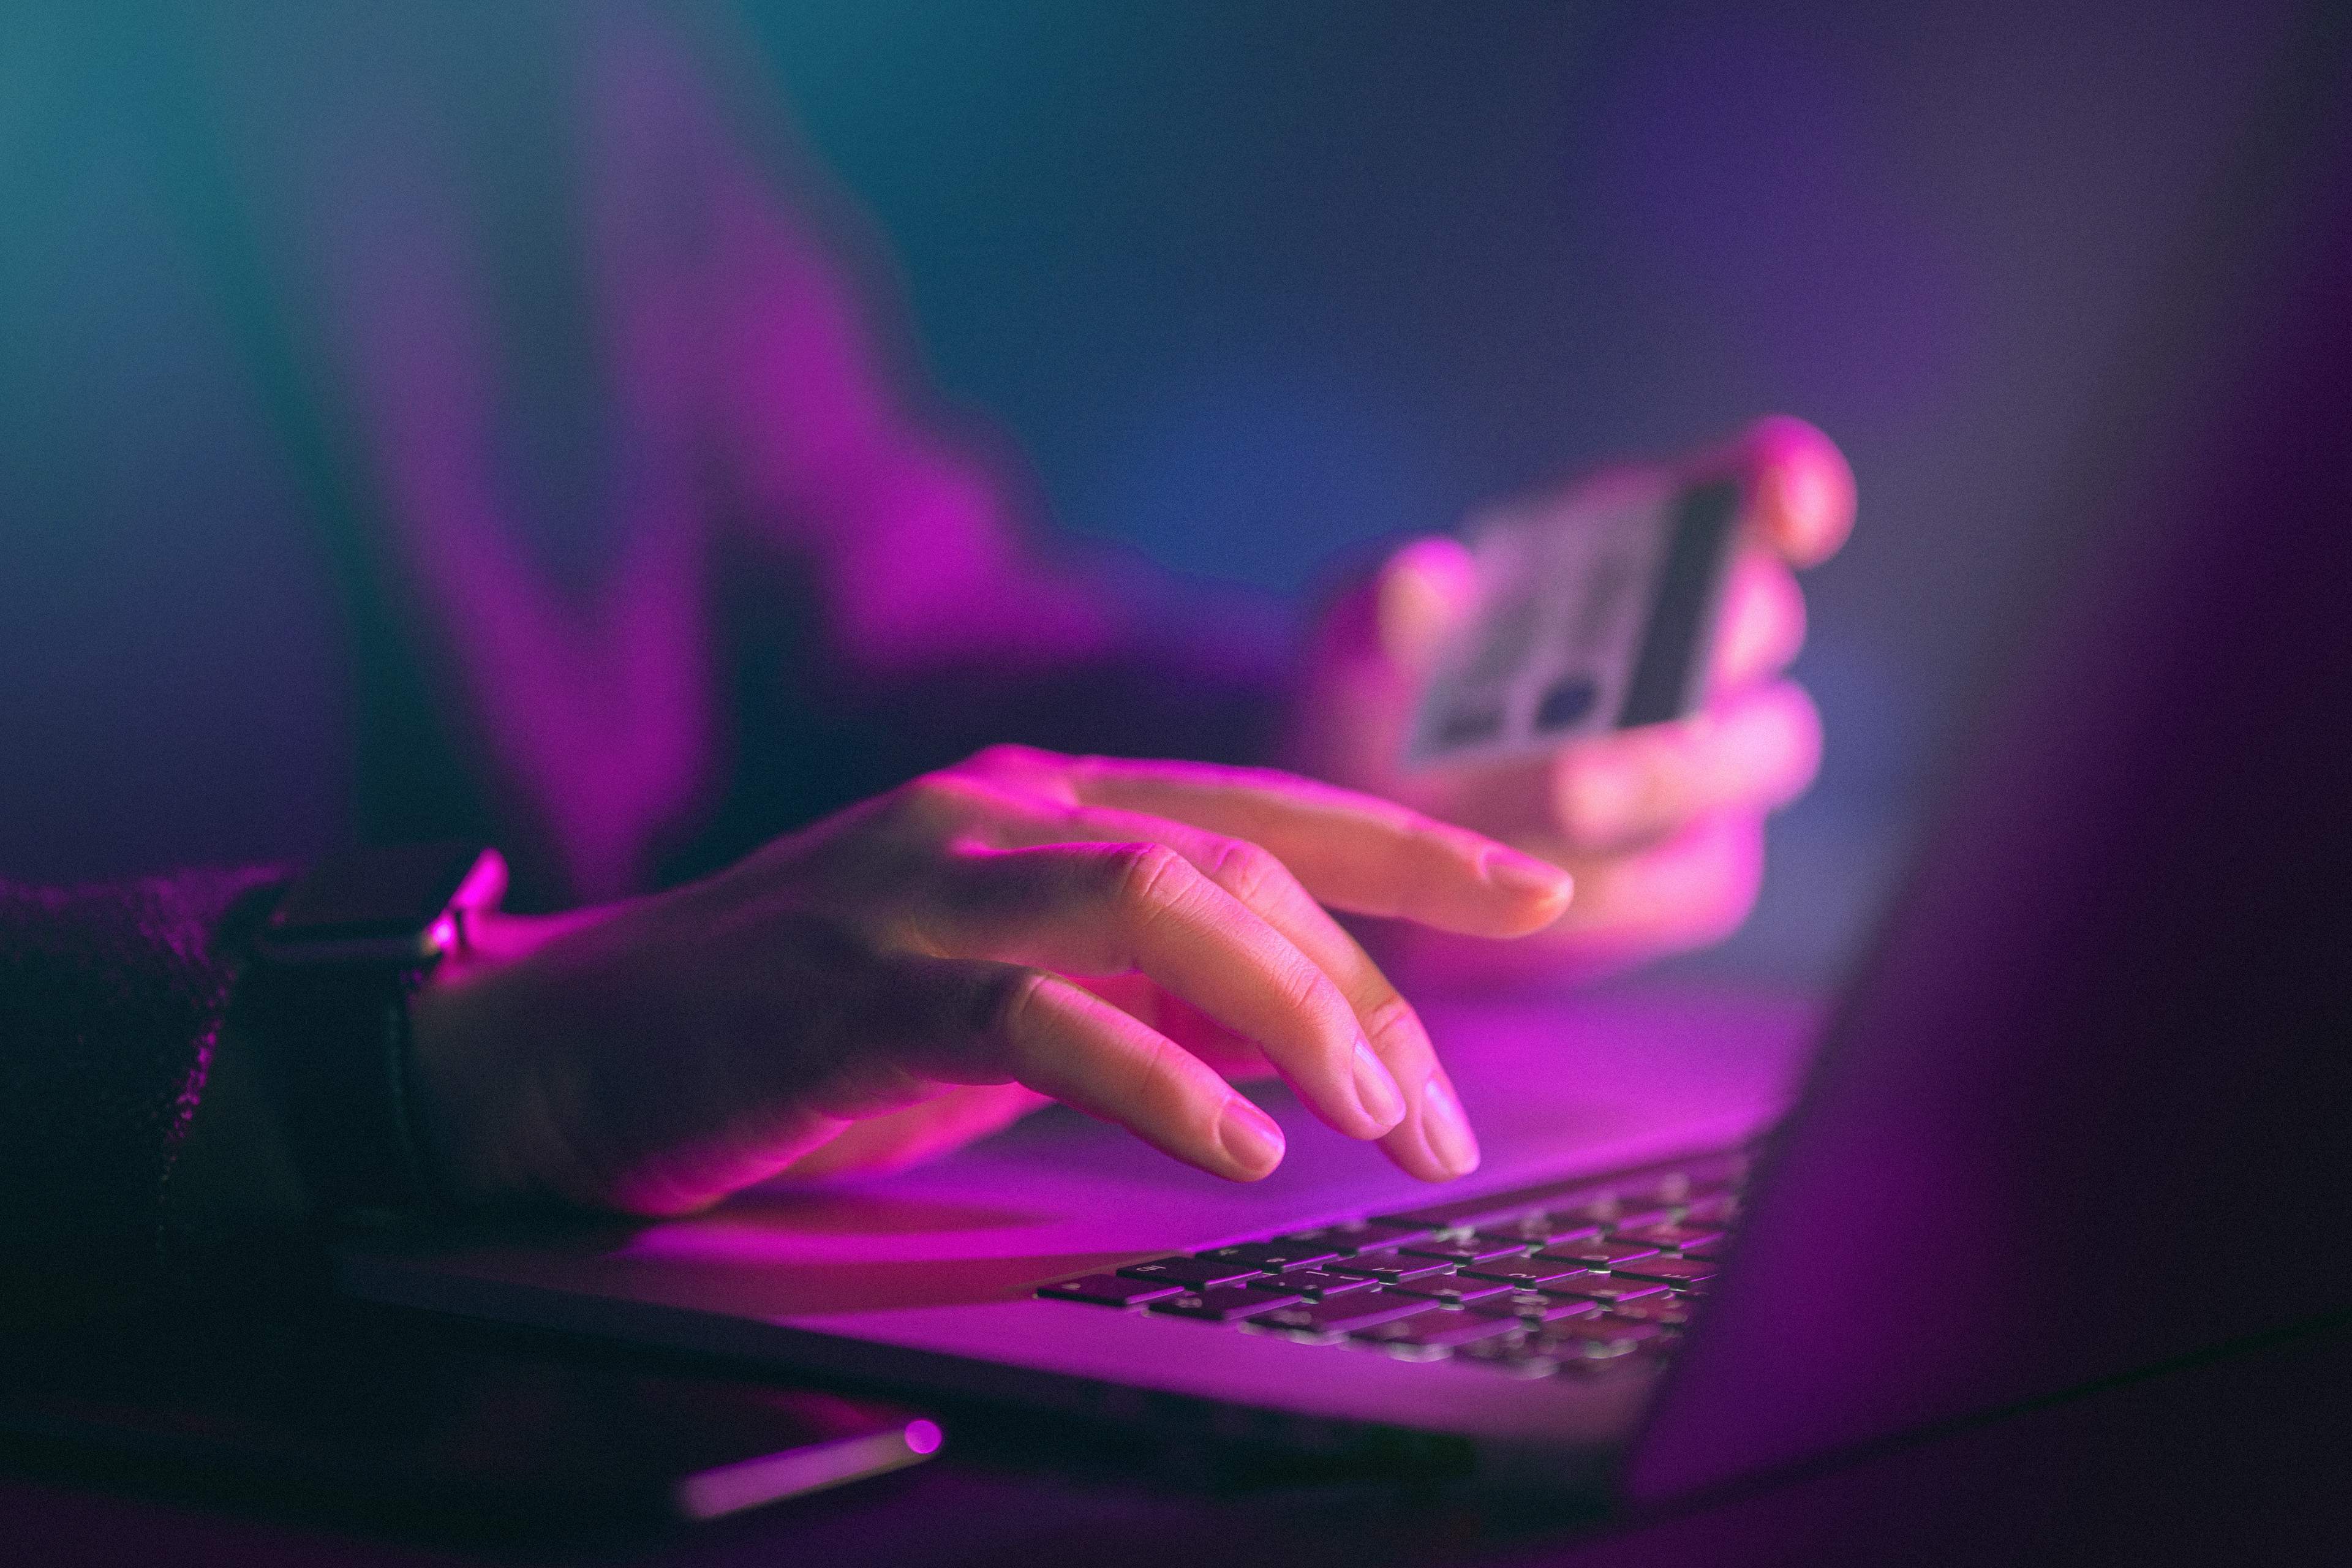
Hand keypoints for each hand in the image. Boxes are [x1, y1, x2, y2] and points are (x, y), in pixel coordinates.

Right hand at [405, 746, 1572, 1215]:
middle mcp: (995, 810)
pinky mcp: (859, 984)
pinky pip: (1040, 1018)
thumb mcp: (1002, 996)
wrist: (573, 1041)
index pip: (1264, 805)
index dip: (1413, 844)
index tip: (1542, 887)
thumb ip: (1138, 985)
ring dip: (1297, 1014)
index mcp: (1038, 799)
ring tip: (1378, 1125)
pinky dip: (1156, 1080)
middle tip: (1446, 1123)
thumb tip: (1293, 1029)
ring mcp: (924, 886)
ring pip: (1162, 900)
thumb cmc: (801, 1024)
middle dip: (1374, 991)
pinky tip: (1237, 1146)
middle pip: (1241, 864)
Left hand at [1288, 417, 1854, 984]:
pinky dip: (1629, 882)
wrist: (1363, 837)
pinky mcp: (1694, 870)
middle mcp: (1697, 642)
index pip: (1749, 488)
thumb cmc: (1385, 697)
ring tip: (1569, 791)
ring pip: (1760, 750)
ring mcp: (1714, 761)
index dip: (1782, 485)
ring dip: (1671, 769)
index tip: (1787, 505)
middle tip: (1647, 660)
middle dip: (1716, 637)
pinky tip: (1545, 886)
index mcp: (1637, 545)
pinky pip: (1699, 877)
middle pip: (1763, 619)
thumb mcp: (1360, 639)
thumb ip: (1391, 607)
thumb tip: (1418, 580)